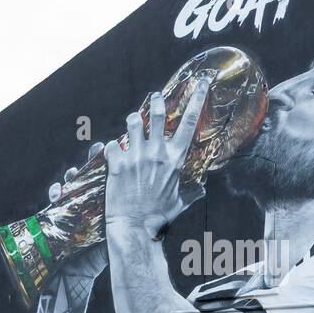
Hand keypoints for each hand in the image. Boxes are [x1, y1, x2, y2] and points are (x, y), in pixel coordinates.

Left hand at [104, 82, 209, 238]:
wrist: (135, 229)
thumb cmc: (158, 219)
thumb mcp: (179, 203)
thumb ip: (191, 192)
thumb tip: (202, 190)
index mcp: (175, 160)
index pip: (189, 123)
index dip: (197, 99)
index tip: (202, 82)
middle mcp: (157, 154)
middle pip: (158, 115)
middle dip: (157, 101)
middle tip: (155, 96)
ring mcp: (137, 157)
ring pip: (133, 123)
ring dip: (133, 121)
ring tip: (132, 122)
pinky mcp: (117, 164)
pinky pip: (112, 145)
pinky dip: (111, 148)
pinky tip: (111, 155)